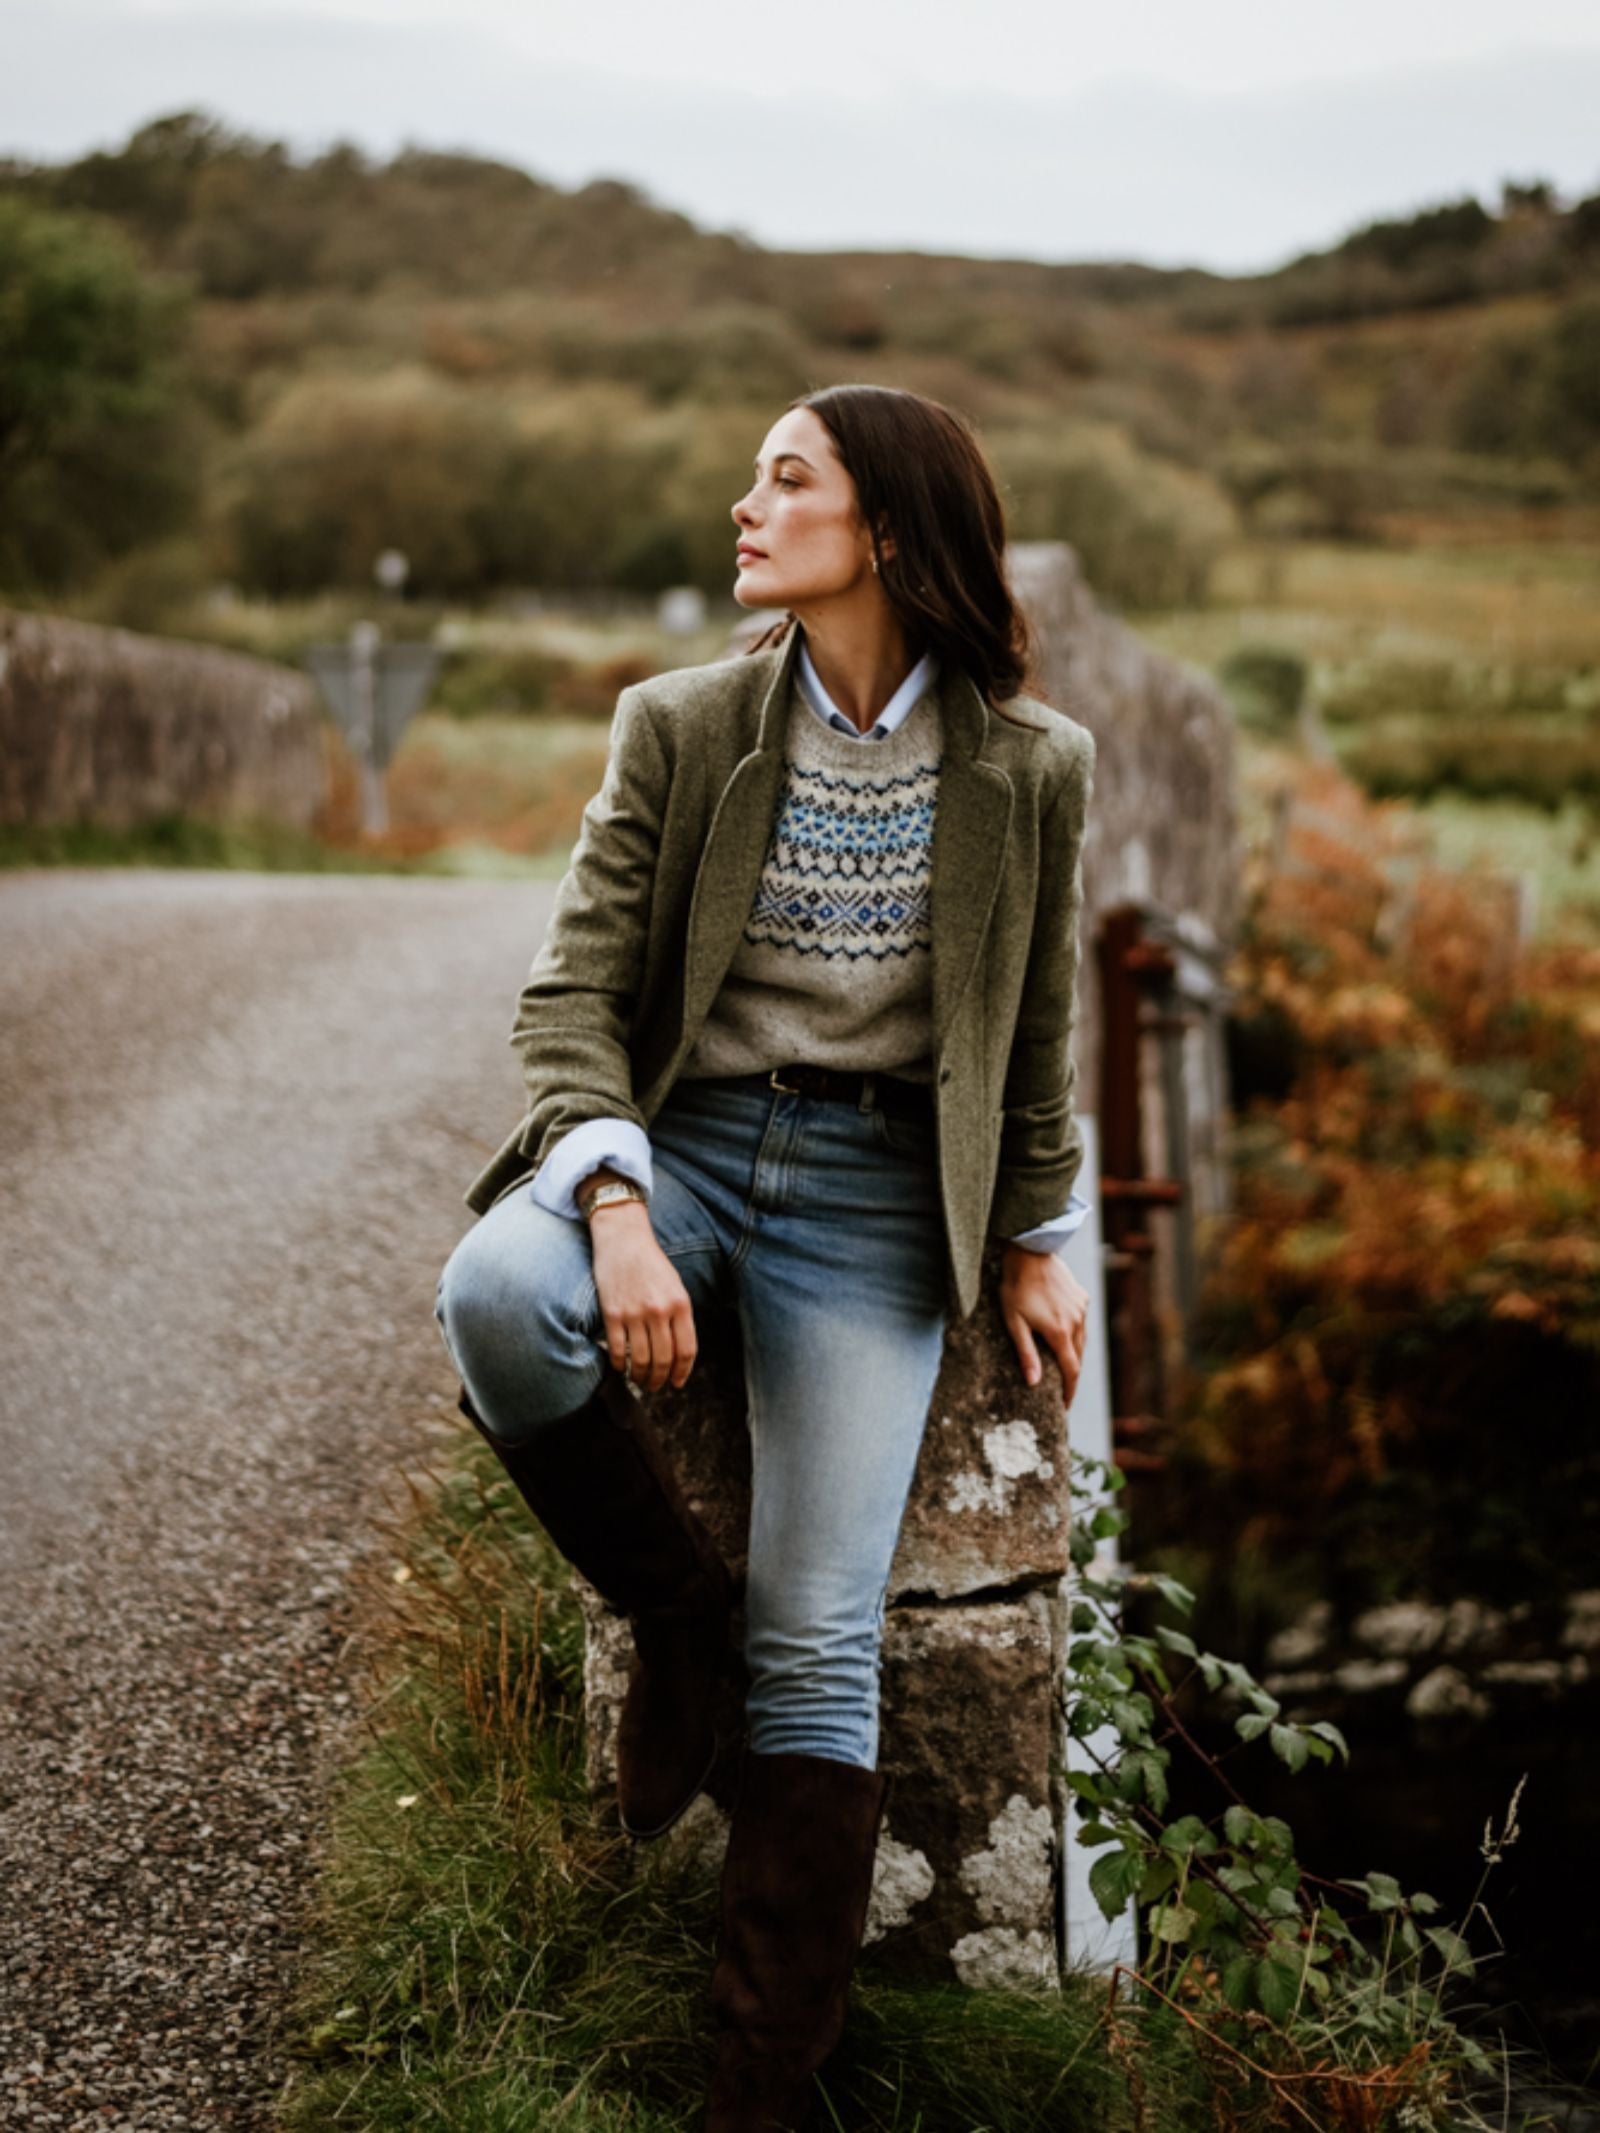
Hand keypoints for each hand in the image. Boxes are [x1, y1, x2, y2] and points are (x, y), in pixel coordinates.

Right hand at [587, 1200, 697, 1392]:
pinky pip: (617, 1349)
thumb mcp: (676, 1286)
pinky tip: (620, 1367)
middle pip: (663, 1360)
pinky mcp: (612, 1313)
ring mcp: (634, 1313)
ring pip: (640, 1360)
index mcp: (680, 1304)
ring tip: (638, 1380)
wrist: (623, 1239)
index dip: (682, 1372)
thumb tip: (679, 1354)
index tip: (677, 1383)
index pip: (686, 1350)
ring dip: (639, 1377)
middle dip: (660, 1380)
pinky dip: (619, 1364)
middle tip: (655, 1387)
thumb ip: (680, 1317)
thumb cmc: (651, 1264)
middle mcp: (659, 1310)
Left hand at [999, 1244, 1088, 1405]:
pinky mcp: (1081, 1297)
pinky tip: (1064, 1335)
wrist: (1030, 1252)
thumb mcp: (1014, 1323)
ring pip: (1082, 1340)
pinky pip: (1081, 1322)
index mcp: (1060, 1333)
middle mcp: (1076, 1322)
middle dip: (1072, 1376)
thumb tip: (1034, 1383)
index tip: (1065, 1406)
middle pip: (1078, 1358)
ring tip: (1063, 1366)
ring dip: (1074, 1355)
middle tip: (1063, 1390)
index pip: (1071, 1371)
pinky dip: (1075, 1334)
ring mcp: (1081, 1309)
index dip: (1069, 1391)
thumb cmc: (1016, 1288)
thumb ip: (1026, 1353)